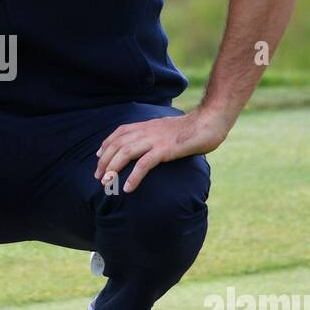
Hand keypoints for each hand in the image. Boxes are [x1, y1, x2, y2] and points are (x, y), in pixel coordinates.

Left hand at [94, 107, 230, 192]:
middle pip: (118, 144)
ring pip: (126, 152)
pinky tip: (128, 188)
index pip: (120, 132)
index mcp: (148, 125)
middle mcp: (148, 131)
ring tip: (106, 183)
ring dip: (113, 168)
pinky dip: (133, 176)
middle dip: (105, 161)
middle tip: (99, 177)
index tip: (99, 156)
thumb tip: (154, 146)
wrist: (210, 121)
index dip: (107, 143)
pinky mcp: (165, 150)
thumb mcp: (169, 129)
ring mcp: (156, 140)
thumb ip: (158, 135)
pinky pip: (144, 164)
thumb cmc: (194, 128)